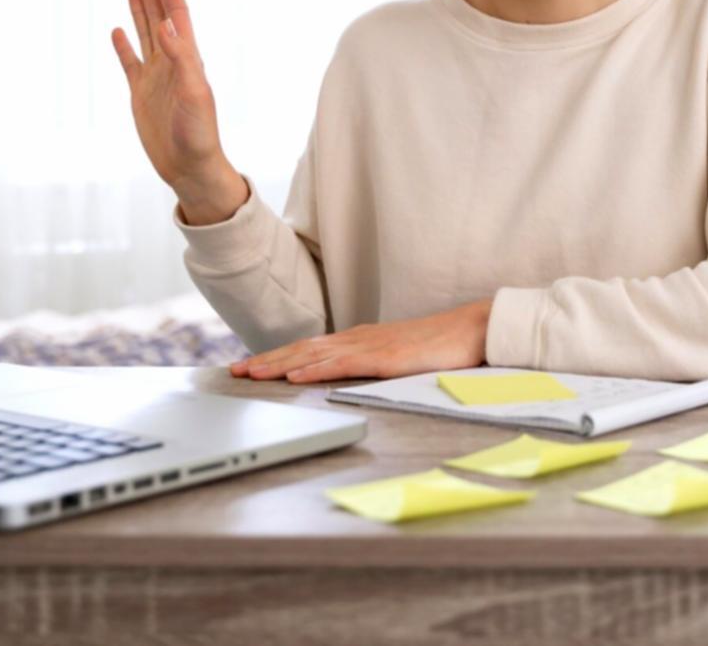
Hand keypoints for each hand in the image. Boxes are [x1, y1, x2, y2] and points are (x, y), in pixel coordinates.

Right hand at [110, 0, 240, 212]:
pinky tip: (117, 31)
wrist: (190, 167)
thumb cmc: (198, 133)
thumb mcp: (192, 93)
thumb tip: (168, 23)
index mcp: (188, 58)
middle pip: (160, 17)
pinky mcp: (141, 94)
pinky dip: (123, 46)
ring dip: (139, 10)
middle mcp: (172, 62)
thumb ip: (181, 57)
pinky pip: (130, 63)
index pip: (177, 14)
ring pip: (146, 34)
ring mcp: (156, 77)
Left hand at [229, 299, 493, 383]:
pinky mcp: (383, 359)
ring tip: (250, 374)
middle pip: (302, 348)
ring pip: (313, 355)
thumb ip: (374, 364)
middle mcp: (358, 338)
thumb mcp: (399, 357)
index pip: (309, 348)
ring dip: (278, 364)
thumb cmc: (441, 346)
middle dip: (266, 360)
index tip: (251, 366)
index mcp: (361, 339)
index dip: (277, 356)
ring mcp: (370, 347)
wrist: (473, 330)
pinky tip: (293, 377)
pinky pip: (341, 365)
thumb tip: (351, 376)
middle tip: (234, 371)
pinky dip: (313, 370)